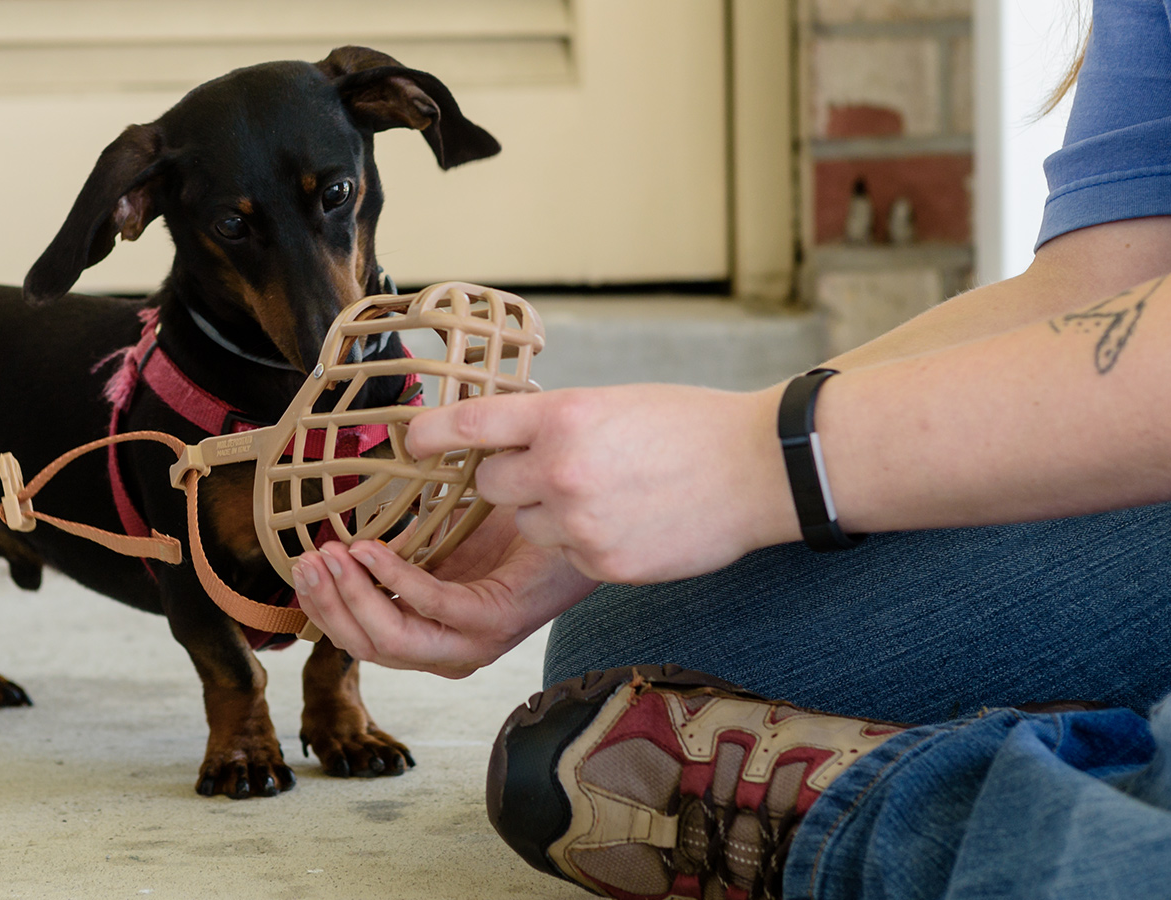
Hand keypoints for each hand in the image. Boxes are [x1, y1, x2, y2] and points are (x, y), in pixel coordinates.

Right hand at [292, 510, 597, 677]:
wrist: (573, 521)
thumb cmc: (509, 529)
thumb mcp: (437, 537)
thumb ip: (395, 539)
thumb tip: (340, 514)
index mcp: (429, 637)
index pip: (358, 641)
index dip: (323, 609)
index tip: (300, 565)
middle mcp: (447, 653)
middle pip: (366, 648)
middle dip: (328, 605)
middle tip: (307, 560)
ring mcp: (471, 645)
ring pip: (392, 640)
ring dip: (353, 596)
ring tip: (333, 553)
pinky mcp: (493, 624)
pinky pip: (430, 607)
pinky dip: (395, 578)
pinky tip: (372, 549)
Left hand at [407, 384, 799, 583]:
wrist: (758, 471)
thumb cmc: (690, 427)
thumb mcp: (612, 402)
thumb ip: (553, 422)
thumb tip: (502, 439)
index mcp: (561, 414)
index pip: (470, 424)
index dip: (432, 433)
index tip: (412, 440)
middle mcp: (560, 467)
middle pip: (490, 483)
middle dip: (511, 478)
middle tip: (555, 468)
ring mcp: (579, 521)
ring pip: (527, 524)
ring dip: (549, 513)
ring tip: (607, 494)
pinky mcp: (599, 563)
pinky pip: (565, 554)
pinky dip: (585, 542)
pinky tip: (629, 521)